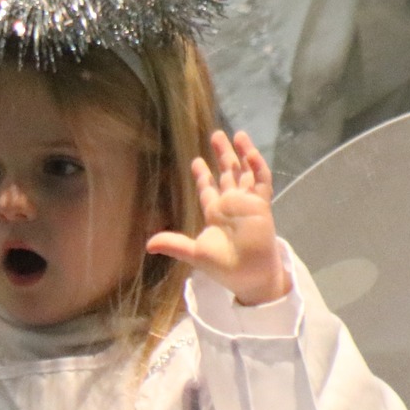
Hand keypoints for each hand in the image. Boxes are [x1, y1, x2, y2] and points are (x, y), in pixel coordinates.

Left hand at [146, 130, 289, 305]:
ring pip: (245, 172)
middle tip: (216, 134)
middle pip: (227, 173)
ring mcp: (247, 202)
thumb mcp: (195, 253)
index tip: (196, 160)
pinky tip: (249, 151)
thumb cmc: (223, 267)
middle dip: (222, 155)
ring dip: (241, 153)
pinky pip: (261, 180)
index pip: (208, 188)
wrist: (250, 276)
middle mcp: (231, 204)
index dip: (203, 174)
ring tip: (237, 133)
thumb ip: (174, 244)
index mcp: (214, 213)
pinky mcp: (262, 204)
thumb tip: (147, 245)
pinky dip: (256, 165)